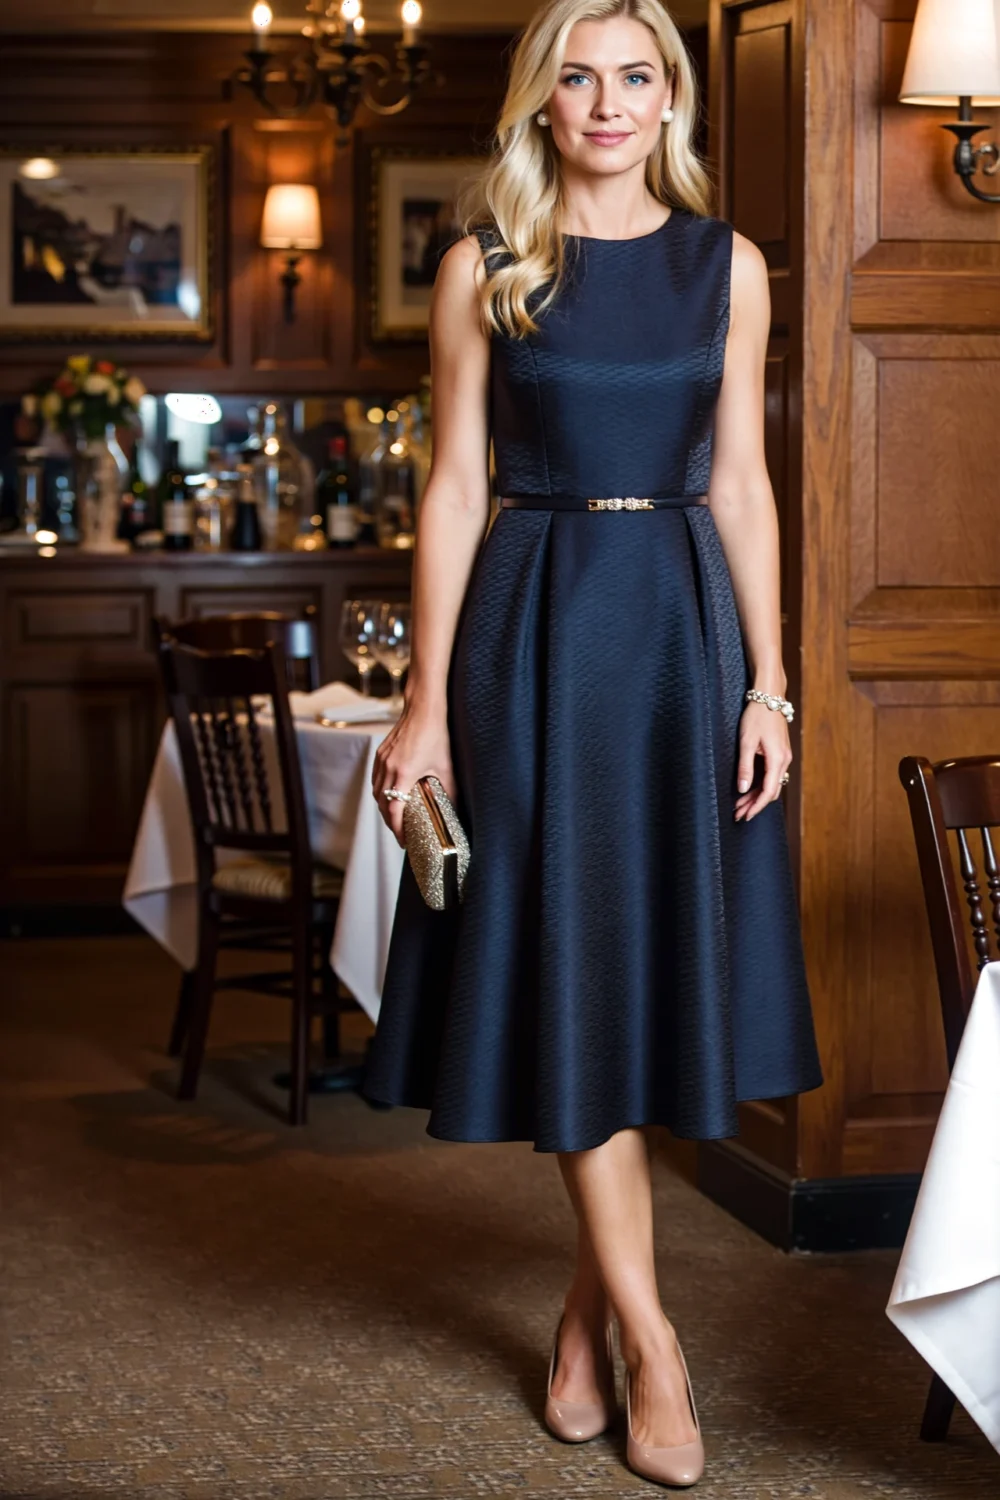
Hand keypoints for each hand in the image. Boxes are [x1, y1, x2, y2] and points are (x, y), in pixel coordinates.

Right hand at [372, 703, 455, 846]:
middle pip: (382, 805)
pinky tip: (389, 796)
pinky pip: (375, 779)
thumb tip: (455, 809)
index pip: (393, 810)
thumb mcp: (446, 767)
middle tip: (401, 833)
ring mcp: (382, 760)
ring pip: (376, 792)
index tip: (403, 840)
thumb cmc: (436, 735)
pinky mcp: (381, 754)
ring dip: (384, 807)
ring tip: (395, 818)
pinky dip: (380, 792)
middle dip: (390, 822)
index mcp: (403, 774)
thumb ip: (449, 791)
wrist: (423, 709)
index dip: (397, 829)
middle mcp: (388, 768)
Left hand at [734, 702, 790, 821]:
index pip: (768, 792)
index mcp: (778, 760)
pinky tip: (749, 789)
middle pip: (771, 791)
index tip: (745, 816)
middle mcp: (784, 761)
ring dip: (757, 795)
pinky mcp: (780, 752)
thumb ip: (745, 767)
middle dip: (755, 804)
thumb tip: (743, 789)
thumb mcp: (746, 741)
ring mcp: (784, 756)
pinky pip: (772, 775)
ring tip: (740, 804)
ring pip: (772, 784)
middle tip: (738, 813)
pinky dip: (761, 784)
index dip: (756, 806)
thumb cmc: (757, 716)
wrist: (769, 696)